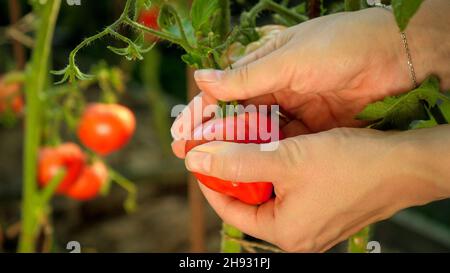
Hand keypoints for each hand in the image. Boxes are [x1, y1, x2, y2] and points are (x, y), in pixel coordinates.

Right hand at [172, 7, 409, 156]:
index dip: (201, 113)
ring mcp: (293, 111)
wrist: (396, 58)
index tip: (181, 133)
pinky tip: (245, 167)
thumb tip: (200, 79)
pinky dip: (262, 155)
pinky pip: (280, 145)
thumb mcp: (289, 59)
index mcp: (265, 66)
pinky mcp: (311, 129)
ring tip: (208, 166)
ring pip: (255, 134)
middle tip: (184, 153)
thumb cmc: (340, 46)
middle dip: (210, 135)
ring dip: (232, 149)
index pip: (224, 93)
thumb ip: (246, 76)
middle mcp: (275, 89)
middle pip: (235, 117)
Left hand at [184, 127, 449, 251]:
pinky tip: (275, 144)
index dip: (210, 180)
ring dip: (256, 164)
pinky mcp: (323, 206)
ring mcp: (311, 221)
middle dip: (235, 169)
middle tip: (224, 141)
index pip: (229, 209)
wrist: (406, 165)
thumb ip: (236, 161)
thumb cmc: (351, 165)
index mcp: (283, 232)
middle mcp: (296, 233)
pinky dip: (278, 166)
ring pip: (269, 190)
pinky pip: (289, 188)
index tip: (201, 154)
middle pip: (249, 200)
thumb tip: (196, 159)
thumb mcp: (285, 160)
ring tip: (246, 138)